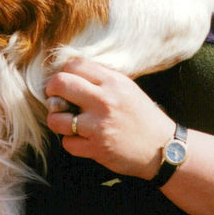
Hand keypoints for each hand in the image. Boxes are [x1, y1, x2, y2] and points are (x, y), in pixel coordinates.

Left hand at [45, 57, 172, 179]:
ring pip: (56, 118)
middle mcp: (104, 101)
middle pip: (60, 85)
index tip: (64, 82)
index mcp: (113, 82)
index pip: (74, 66)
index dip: (63, 73)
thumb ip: (101, 79)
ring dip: (58, 120)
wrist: (162, 147)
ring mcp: (99, 126)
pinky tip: (83, 139)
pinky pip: (67, 143)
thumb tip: (70, 73)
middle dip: (51, 91)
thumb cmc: (142, 116)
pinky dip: (72, 142)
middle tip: (55, 98)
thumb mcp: (127, 88)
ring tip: (68, 122)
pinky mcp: (96, 148)